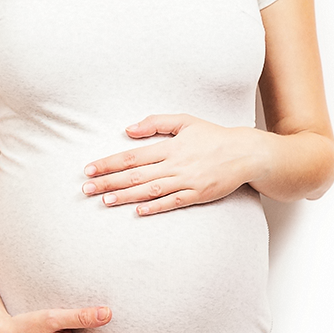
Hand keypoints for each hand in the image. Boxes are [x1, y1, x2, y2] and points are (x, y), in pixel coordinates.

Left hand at [81, 114, 265, 215]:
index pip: (132, 156)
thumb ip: (155, 122)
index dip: (108, 163)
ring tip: (104, 200)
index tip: (89, 169)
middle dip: (109, 182)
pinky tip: (138, 211)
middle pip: (135, 175)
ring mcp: (187, 181)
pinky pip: (173, 203)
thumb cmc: (213, 136)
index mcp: (169, 147)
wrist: (247, 153)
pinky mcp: (198, 195)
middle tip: (86, 189)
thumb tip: (128, 129)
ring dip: (126, 196)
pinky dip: (155, 207)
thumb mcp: (185, 121)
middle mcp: (175, 165)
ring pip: (150, 190)